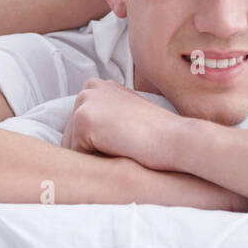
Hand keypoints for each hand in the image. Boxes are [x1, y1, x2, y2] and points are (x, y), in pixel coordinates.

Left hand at [61, 78, 182, 169]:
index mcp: (99, 85)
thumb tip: (92, 134)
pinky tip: (118, 152)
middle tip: (123, 147)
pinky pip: (77, 154)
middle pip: (72, 133)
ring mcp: (85, 101)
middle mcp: (90, 88)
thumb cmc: (157, 133)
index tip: (121, 142)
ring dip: (93, 156)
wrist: (175, 139)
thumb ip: (106, 116)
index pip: (80, 124)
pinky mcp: (84, 119)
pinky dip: (94, 161)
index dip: (97, 142)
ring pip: (72, 145)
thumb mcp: (127, 113)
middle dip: (91, 149)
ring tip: (121, 149)